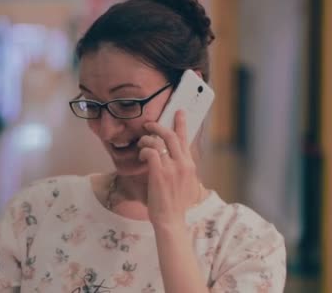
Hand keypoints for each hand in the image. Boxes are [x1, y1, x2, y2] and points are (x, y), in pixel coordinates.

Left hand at [138, 110, 200, 228]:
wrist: (171, 220)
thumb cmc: (176, 204)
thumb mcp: (187, 184)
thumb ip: (182, 169)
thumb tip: (176, 157)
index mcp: (190, 165)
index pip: (185, 139)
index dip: (181, 123)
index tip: (178, 112)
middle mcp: (183, 163)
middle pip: (171, 135)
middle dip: (158, 126)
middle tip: (149, 124)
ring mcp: (172, 168)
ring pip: (158, 142)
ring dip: (147, 139)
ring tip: (141, 143)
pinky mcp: (159, 173)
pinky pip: (150, 152)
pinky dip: (144, 150)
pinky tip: (141, 155)